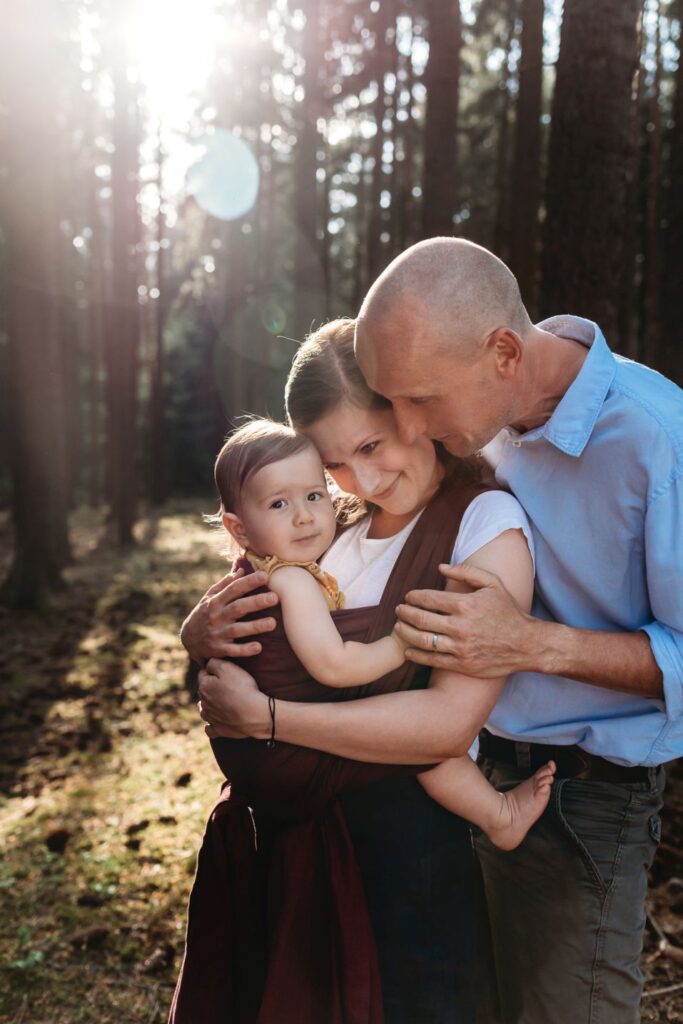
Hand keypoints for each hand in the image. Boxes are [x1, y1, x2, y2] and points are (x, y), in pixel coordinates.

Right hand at [180, 567, 278, 661]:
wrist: (188, 640)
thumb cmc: (204, 614)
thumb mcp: (209, 597)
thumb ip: (225, 584)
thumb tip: (242, 569)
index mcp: (215, 602)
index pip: (234, 589)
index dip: (249, 582)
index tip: (265, 575)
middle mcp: (217, 617)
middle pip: (238, 608)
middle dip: (256, 602)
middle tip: (275, 597)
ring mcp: (218, 634)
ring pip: (237, 629)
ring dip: (255, 626)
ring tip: (273, 623)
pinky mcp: (219, 650)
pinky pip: (233, 650)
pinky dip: (244, 650)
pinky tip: (258, 647)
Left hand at [197, 658, 269, 738]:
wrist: (254, 713)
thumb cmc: (242, 688)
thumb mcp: (228, 668)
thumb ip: (214, 663)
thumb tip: (208, 664)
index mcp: (204, 686)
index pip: (203, 674)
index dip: (213, 671)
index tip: (223, 671)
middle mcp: (204, 703)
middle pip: (203, 692)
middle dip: (210, 687)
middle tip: (224, 685)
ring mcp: (211, 718)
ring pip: (204, 710)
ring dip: (209, 706)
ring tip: (219, 703)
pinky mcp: (219, 730)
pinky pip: (210, 729)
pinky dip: (211, 725)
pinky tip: (216, 722)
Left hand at [394, 563, 536, 677]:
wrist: (526, 644)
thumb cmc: (508, 611)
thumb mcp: (492, 584)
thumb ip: (466, 572)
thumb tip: (440, 567)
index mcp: (465, 605)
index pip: (428, 599)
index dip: (413, 597)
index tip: (408, 597)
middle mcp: (460, 627)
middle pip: (420, 619)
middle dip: (404, 613)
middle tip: (399, 610)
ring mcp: (460, 647)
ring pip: (422, 640)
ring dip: (405, 633)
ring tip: (398, 628)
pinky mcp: (461, 664)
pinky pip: (432, 660)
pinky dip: (415, 655)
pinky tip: (408, 650)